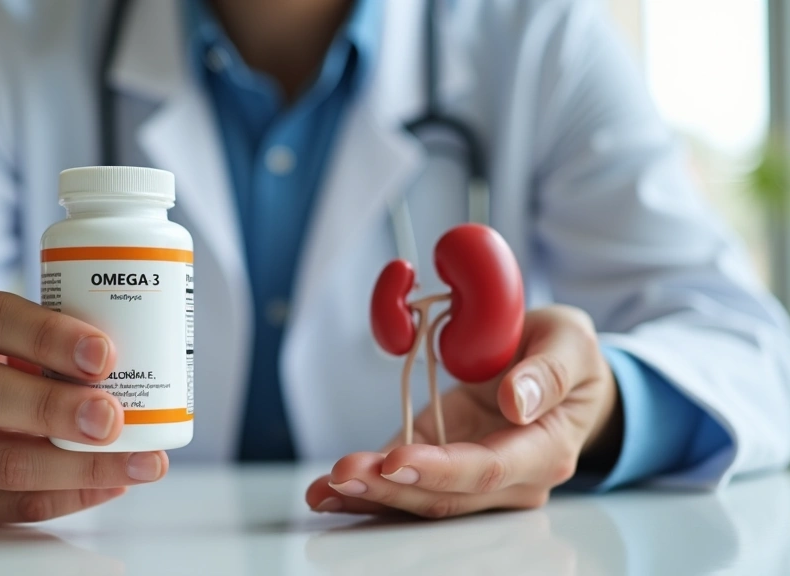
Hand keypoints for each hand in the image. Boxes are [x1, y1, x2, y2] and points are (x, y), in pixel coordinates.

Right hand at [0, 285, 168, 524]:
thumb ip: (42, 338)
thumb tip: (134, 364)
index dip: (50, 336)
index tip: (105, 354)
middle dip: (57, 408)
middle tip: (114, 417)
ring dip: (80, 466)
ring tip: (139, 462)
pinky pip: (4, 505)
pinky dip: (67, 496)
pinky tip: (109, 485)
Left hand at [305, 305, 621, 518]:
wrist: (560, 373)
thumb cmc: (567, 356)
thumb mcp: (569, 343)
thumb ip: (548, 373)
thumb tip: (515, 402)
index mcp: (545, 449)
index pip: (488, 470)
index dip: (440, 470)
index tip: (396, 460)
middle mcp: (510, 479)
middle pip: (445, 496)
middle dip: (390, 488)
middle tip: (341, 473)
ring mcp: (473, 479)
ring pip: (419, 500)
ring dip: (369, 496)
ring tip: (321, 490)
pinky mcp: (442, 466)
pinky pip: (404, 484)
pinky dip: (366, 488)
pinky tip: (326, 492)